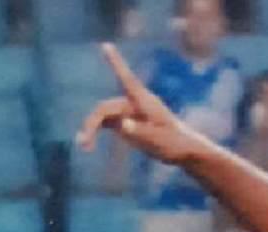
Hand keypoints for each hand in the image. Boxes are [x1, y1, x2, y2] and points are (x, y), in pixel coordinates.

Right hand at [76, 43, 207, 164]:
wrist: (184, 150)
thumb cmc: (175, 142)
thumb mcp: (160, 140)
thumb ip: (141, 132)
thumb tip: (123, 124)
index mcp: (144, 101)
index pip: (128, 79)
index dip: (116, 63)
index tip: (107, 45)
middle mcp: (132, 103)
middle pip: (104, 108)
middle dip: (92, 123)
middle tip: (84, 142)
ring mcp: (127, 112)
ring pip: (101, 115)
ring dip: (90, 129)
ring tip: (83, 145)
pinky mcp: (124, 122)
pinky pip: (104, 123)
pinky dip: (94, 131)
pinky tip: (86, 144)